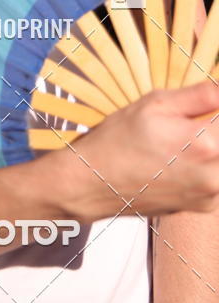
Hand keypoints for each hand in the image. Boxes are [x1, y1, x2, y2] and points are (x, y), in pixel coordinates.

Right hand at [57, 82, 218, 220]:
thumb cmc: (117, 142)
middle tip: (190, 122)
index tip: (208, 109)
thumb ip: (199, 95)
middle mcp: (215, 174)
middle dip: (213, 128)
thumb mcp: (154, 104)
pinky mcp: (204, 206)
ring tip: (181, 142)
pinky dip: (207, 167)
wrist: (95, 183)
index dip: (216, 110)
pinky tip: (179, 159)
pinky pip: (217, 180)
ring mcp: (210, 194)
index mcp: (205, 143)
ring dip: (212, 148)